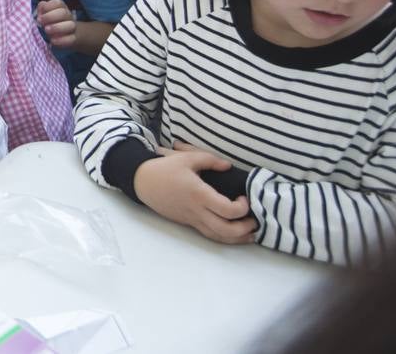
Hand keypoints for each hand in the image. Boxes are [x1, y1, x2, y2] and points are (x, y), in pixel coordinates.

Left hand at [36, 0, 75, 49]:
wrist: (65, 34)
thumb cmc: (51, 20)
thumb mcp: (45, 13)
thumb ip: (42, 8)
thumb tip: (41, 8)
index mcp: (61, 7)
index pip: (58, 3)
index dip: (48, 7)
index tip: (39, 14)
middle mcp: (68, 15)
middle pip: (64, 13)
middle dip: (50, 17)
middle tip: (40, 22)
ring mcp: (72, 27)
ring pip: (70, 25)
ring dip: (57, 27)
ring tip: (46, 30)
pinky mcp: (73, 38)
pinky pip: (71, 39)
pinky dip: (61, 40)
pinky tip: (52, 40)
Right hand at [133, 145, 256, 244]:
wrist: (142, 181)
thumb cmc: (164, 168)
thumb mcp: (186, 158)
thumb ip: (210, 160)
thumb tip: (228, 166)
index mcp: (198, 194)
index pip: (227, 210)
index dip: (242, 208)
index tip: (243, 197)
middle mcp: (196, 210)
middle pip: (225, 230)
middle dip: (244, 228)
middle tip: (253, 220)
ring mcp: (191, 219)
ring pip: (218, 237)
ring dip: (237, 238)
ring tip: (250, 232)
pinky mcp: (187, 222)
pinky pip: (209, 234)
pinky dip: (224, 237)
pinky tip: (233, 234)